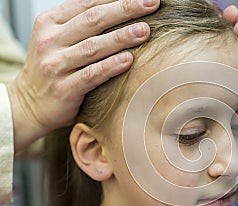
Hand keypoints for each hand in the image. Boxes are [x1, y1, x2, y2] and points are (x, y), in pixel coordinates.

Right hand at [7, 0, 159, 151]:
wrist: (29, 104)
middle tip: (150, 4)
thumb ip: (80, 23)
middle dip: (124, 9)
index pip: (87, 3)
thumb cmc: (52, 69)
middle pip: (93, 20)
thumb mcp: (57, 39)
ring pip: (93, 46)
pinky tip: (129, 60)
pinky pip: (92, 74)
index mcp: (50, 22)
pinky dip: (111, 66)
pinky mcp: (64, 88)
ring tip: (144, 31)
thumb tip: (116, 7)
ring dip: (122, 37)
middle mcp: (50, 40)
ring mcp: (55, 65)